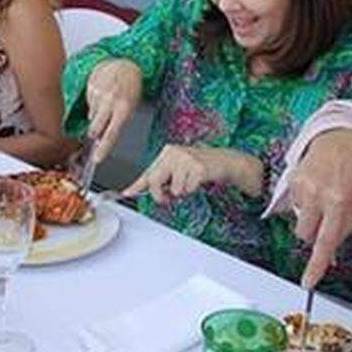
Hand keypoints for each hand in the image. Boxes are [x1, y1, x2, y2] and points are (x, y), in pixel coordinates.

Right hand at [85, 59, 141, 162]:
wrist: (124, 64)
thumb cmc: (130, 88)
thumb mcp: (131, 106)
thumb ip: (120, 121)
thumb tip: (106, 138)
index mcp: (124, 108)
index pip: (112, 133)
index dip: (104, 148)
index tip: (97, 159)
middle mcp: (110, 101)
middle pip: (95, 128)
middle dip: (95, 132)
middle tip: (97, 130)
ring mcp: (99, 93)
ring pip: (91, 115)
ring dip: (97, 113)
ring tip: (108, 102)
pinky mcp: (90, 86)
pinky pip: (88, 102)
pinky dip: (94, 102)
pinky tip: (103, 94)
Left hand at [123, 145, 258, 202]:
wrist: (224, 161)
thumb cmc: (199, 167)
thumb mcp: (177, 170)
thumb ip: (159, 179)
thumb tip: (137, 190)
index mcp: (166, 152)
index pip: (148, 172)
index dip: (136, 185)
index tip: (126, 193)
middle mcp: (174, 153)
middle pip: (155, 181)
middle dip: (159, 195)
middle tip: (167, 198)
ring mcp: (186, 159)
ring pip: (173, 189)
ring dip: (181, 192)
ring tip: (189, 182)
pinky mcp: (198, 168)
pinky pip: (187, 189)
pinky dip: (192, 190)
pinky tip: (198, 181)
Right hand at [290, 129, 351, 287]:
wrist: (344, 137)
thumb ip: (346, 227)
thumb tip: (331, 255)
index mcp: (340, 202)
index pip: (325, 242)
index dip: (315, 265)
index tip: (308, 282)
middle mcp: (318, 195)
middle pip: (305, 235)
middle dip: (314, 234)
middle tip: (326, 220)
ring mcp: (302, 186)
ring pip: (299, 219)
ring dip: (310, 215)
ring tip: (324, 196)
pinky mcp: (292, 178)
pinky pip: (294, 202)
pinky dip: (304, 200)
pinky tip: (316, 186)